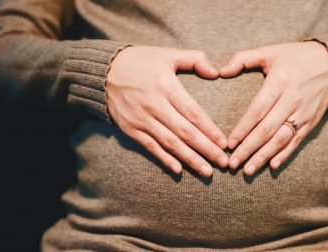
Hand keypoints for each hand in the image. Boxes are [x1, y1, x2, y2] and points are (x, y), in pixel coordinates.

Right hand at [106, 46, 227, 176]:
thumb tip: (216, 72)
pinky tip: (179, 170)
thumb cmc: (140, 61)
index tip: (224, 143)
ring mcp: (141, 119)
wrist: (103, 71)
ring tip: (207, 171)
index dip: (210, 130)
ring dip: (190, 159)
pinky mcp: (130, 129)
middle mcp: (154, 105)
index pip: (193, 113)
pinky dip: (164, 159)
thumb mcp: (168, 54)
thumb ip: (194, 59)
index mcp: (166, 86)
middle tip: (223, 163)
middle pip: (185, 132)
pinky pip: (150, 147)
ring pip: (170, 143)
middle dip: (206, 149)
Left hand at [220, 41, 327, 175]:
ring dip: (263, 156)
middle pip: (267, 129)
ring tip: (248, 170)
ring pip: (281, 139)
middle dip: (248, 148)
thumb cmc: (296, 56)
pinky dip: (285, 154)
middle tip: (233, 163)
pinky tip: (272, 166)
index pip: (258, 110)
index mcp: (279, 81)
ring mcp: (304, 112)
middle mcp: (292, 99)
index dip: (243, 128)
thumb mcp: (270, 51)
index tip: (229, 144)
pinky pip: (297, 141)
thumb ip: (243, 59)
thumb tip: (220, 71)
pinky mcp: (312, 121)